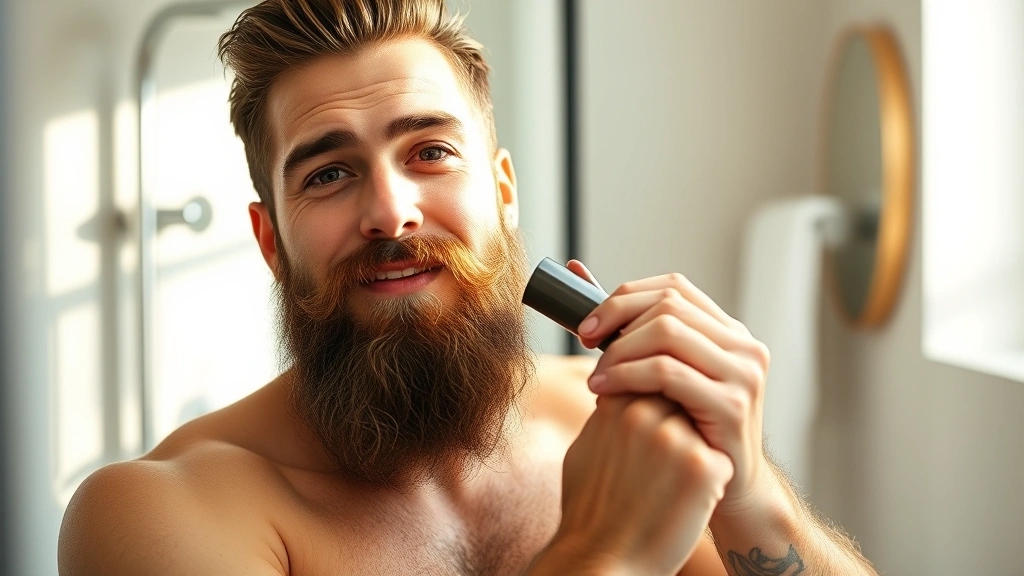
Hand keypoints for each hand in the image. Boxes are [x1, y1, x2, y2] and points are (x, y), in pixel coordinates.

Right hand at [547, 394, 732, 574]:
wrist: (601, 560)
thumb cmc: (590, 510)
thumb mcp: (586, 449)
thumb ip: (608, 415)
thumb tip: (619, 393)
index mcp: (615, 405)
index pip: (652, 384)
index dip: (657, 410)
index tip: (651, 441)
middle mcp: (644, 413)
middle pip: (680, 402)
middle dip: (678, 426)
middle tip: (664, 468)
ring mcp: (675, 438)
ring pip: (702, 430)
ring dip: (695, 453)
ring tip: (671, 488)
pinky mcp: (704, 467)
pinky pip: (720, 460)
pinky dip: (711, 482)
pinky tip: (685, 504)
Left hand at [567, 260, 771, 512]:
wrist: (726, 493)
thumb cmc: (683, 431)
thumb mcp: (660, 376)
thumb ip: (624, 328)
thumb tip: (574, 271)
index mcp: (729, 332)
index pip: (673, 287)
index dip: (624, 298)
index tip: (587, 325)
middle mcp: (744, 346)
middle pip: (668, 305)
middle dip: (616, 321)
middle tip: (584, 344)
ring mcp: (744, 374)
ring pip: (667, 333)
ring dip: (618, 351)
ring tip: (595, 378)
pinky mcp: (733, 405)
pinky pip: (668, 373)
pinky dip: (627, 375)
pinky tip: (604, 393)